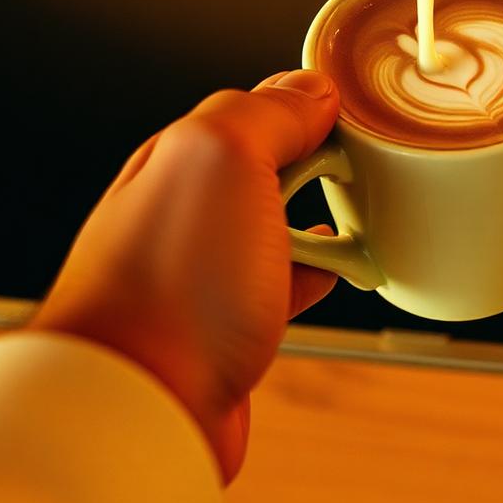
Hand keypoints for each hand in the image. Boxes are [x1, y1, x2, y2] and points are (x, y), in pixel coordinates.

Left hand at [29, 69, 338, 481]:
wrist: (137, 412)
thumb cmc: (167, 288)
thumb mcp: (223, 159)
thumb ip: (266, 114)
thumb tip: (309, 89)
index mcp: (179, 159)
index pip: (252, 108)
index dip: (307, 104)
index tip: (357, 113)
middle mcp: (183, 212)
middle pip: (262, 166)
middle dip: (313, 157)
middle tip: (365, 160)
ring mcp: (201, 274)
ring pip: (271, 226)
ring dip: (316, 215)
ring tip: (360, 211)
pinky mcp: (221, 330)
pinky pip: (279, 284)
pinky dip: (313, 273)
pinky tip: (336, 273)